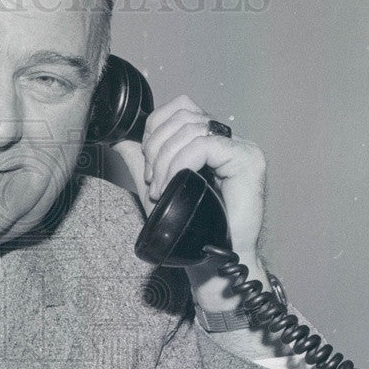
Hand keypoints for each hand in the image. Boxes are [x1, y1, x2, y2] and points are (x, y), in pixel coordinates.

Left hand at [113, 94, 266, 259]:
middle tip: (152, 180)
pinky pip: (205, 145)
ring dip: (165, 159)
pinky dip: (181, 163)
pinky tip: (174, 184)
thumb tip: (121, 140)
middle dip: (156, 146)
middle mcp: (228, 140)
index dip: (155, 129)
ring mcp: (241, 147)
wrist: (213, 259)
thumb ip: (141, 164)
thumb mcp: (157, 189)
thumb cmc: (192, 229)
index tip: (147, 165)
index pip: (181, 108)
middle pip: (183, 114)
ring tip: (161, 187)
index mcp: (210, 140)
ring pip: (192, 127)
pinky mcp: (248, 159)